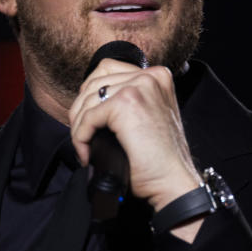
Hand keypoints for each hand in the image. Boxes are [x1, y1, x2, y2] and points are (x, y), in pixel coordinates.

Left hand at [69, 59, 201, 216]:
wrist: (173, 181)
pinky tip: (87, 153)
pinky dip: (81, 138)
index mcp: (157, 77)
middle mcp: (150, 76)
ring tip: (85, 148)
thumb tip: (87, 102)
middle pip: (93, 82)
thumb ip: (126, 101)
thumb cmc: (159, 160)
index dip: (91, 95)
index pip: (107, 69)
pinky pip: (88, 117)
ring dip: (79, 127)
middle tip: (82, 136)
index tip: (88, 119)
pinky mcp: (127, 103)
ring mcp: (139, 86)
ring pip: (87, 100)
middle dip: (81, 111)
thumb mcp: (147, 118)